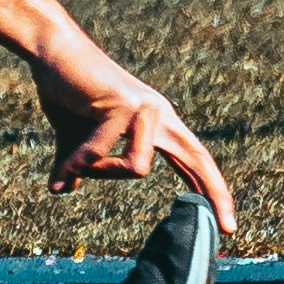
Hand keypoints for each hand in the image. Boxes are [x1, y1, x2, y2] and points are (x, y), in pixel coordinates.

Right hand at [0, 0, 243, 233]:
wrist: (52, 53)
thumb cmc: (66, 92)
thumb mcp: (73, 139)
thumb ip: (78, 163)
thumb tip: (64, 188)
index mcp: (157, 124)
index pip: (194, 161)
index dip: (212, 192)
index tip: (228, 226)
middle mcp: (159, 114)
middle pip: (199, 159)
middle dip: (216, 194)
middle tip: (231, 231)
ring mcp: (146, 107)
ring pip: (137, 169)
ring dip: (101, 171)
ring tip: (72, 161)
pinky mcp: (126, 104)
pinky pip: (102, 154)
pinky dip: (78, 162)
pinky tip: (63, 161)